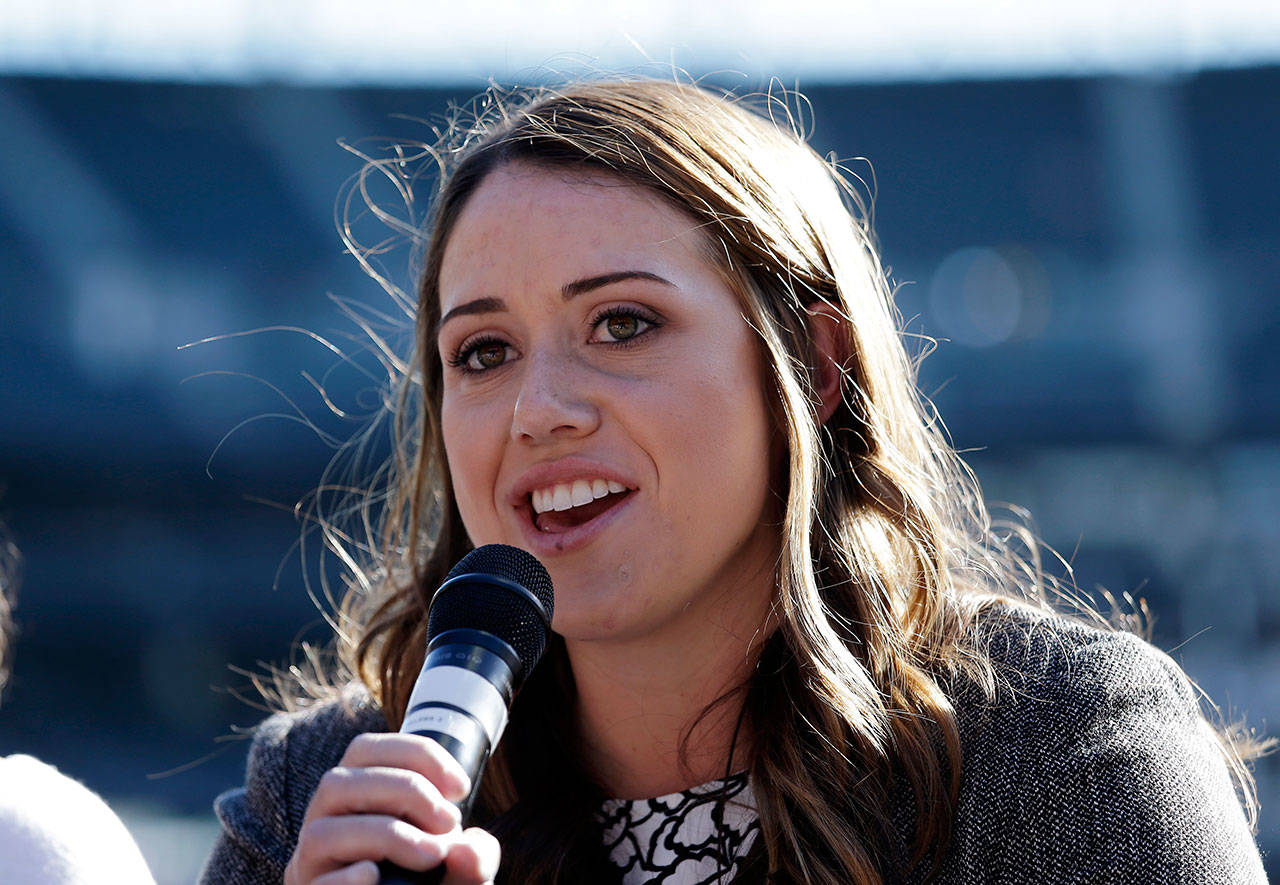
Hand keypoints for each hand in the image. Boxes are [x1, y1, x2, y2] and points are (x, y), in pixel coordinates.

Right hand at [284, 733, 500, 884]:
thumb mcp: (460, 867)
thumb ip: (475, 857)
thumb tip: (467, 850)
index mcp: (353, 799)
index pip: (364, 750)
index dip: (416, 754)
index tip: (461, 788)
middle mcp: (324, 824)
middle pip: (338, 782)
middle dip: (405, 791)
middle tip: (450, 822)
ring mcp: (312, 864)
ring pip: (322, 832)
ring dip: (386, 835)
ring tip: (433, 855)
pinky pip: (318, 884)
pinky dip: (349, 879)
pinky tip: (378, 877)